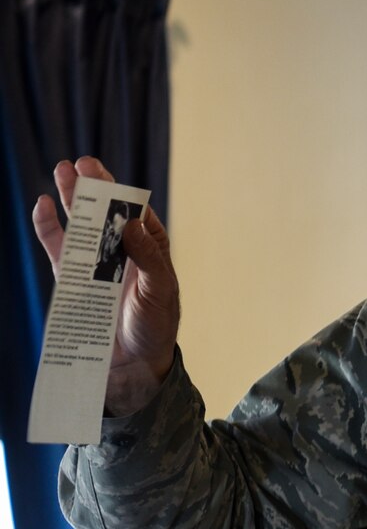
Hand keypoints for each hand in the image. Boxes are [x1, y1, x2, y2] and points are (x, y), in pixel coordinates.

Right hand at [30, 157, 179, 415]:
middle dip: (95, 187)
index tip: (108, 177)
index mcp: (150, 251)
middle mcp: (123, 253)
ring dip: (72, 199)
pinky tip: (45, 206)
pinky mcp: (74, 280)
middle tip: (81, 162)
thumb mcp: (160, 291)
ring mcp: (97, 264)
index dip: (122, 194)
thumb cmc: (156, 327)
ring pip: (81, 225)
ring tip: (62, 171)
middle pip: (106, 213)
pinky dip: (50, 228)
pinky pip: (60, 249)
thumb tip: (131, 221)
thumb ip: (148, 256)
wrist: (134, 366)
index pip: (135, 215)